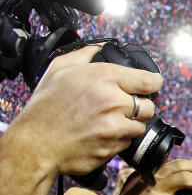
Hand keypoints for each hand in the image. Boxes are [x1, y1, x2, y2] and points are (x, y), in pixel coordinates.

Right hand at [11, 45, 160, 175]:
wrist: (35, 145)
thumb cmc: (45, 109)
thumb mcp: (59, 70)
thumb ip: (84, 55)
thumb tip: (99, 48)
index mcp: (102, 78)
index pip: (149, 80)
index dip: (153, 83)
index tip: (151, 85)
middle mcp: (112, 101)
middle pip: (148, 105)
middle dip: (138, 106)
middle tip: (119, 106)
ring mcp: (114, 126)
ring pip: (140, 125)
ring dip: (129, 124)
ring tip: (107, 121)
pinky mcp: (113, 146)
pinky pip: (128, 141)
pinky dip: (119, 139)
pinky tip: (101, 134)